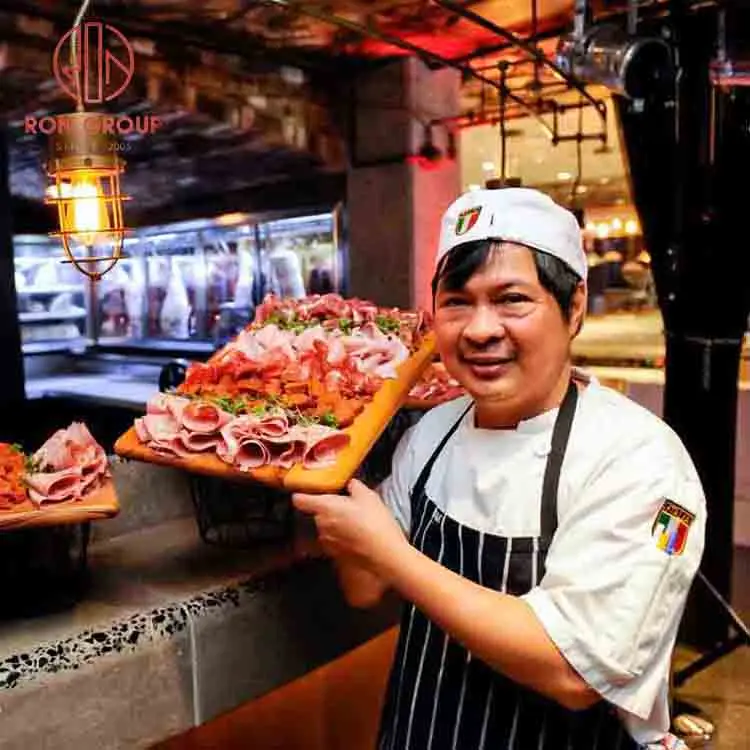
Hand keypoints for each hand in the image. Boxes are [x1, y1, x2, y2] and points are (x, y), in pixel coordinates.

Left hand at [292, 479, 408, 578]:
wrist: (385, 554)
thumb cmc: (375, 523)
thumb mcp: (368, 496)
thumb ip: (355, 486)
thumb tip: (351, 484)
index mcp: (325, 507)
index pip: (300, 500)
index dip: (301, 494)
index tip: (306, 491)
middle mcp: (321, 525)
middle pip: (317, 513)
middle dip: (329, 509)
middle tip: (347, 505)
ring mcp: (327, 541)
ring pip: (326, 527)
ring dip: (336, 524)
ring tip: (356, 522)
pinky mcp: (336, 554)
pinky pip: (334, 540)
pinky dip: (342, 537)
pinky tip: (358, 535)